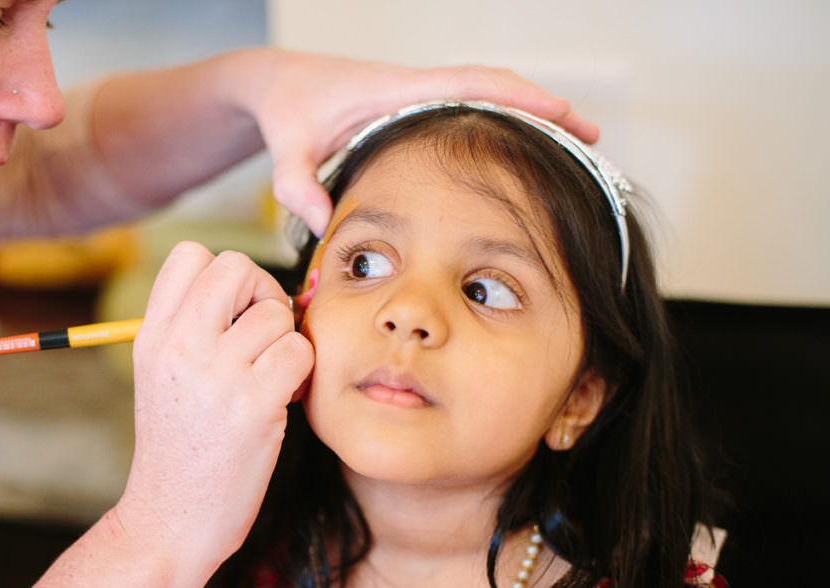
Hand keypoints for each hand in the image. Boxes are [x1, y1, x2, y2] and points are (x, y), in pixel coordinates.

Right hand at [115, 242, 313, 564]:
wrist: (170, 521)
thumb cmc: (179, 448)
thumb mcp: (164, 377)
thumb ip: (197, 329)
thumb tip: (264, 289)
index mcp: (152, 336)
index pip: (190, 254)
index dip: (226, 273)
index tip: (235, 311)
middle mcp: (178, 347)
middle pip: (236, 265)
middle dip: (263, 291)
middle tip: (263, 334)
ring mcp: (216, 375)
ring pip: (277, 312)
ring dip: (286, 342)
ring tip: (270, 378)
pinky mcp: (254, 405)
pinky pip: (299, 351)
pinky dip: (302, 373)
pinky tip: (283, 399)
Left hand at [237, 49, 598, 235]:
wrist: (276, 84)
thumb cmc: (286, 111)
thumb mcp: (287, 150)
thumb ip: (298, 185)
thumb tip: (323, 224)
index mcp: (394, 90)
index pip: (467, 85)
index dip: (516, 97)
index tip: (561, 111)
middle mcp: (413, 86)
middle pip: (492, 86)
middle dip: (543, 107)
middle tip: (590, 134)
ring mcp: (415, 93)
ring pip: (485, 94)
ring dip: (528, 112)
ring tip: (574, 140)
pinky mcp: (412, 105)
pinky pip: (468, 105)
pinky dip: (502, 117)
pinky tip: (520, 145)